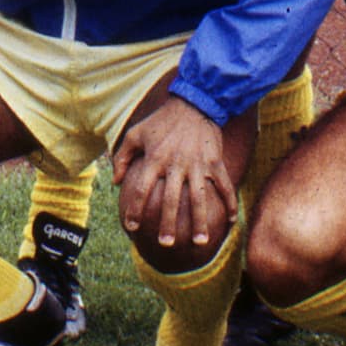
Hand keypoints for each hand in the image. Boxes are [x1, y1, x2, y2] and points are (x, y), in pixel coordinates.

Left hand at [113, 95, 236, 249]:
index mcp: (155, 159)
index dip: (136, 209)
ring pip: (199, 198)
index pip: (142, 189)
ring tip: (199, 242)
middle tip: (166, 243)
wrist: (195, 102)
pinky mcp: (214, 162)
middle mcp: (176, 164)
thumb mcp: (136, 133)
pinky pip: (224, 185)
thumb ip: (122, 157)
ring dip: (199, 221)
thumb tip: (115, 182)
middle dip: (168, 223)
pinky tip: (230, 220)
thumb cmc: (162, 120)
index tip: (132, 226)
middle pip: (171, 199)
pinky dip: (229, 202)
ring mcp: (197, 164)